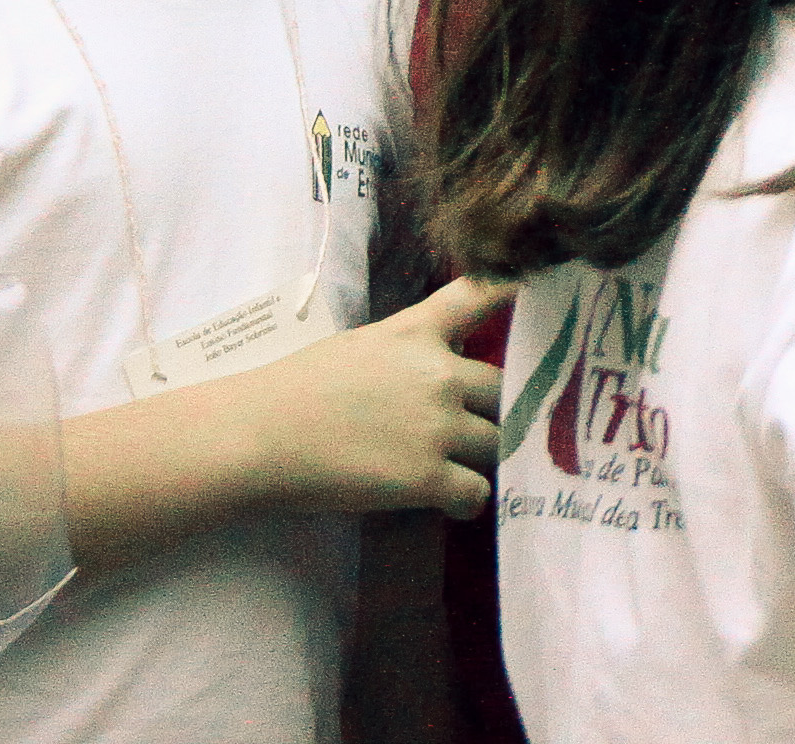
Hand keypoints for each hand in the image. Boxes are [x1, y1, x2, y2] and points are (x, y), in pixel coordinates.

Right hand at [238, 277, 506, 519]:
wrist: (255, 436)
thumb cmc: (292, 391)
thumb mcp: (358, 348)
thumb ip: (408, 348)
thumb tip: (437, 361)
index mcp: (417, 333)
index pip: (482, 295)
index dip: (518, 291)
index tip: (538, 293)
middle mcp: (440, 374)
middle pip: (506, 387)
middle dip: (503, 407)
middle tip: (493, 426)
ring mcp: (437, 426)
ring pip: (498, 442)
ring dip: (487, 457)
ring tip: (469, 470)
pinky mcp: (426, 476)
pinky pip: (475, 491)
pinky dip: (470, 501)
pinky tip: (454, 503)